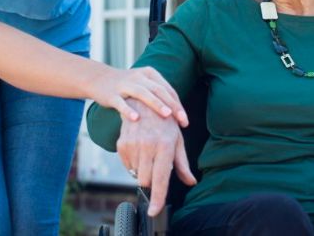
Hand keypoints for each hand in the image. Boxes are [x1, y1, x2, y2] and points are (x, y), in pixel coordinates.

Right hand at [90, 66, 188, 126]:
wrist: (98, 79)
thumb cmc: (127, 86)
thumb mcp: (144, 84)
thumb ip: (158, 94)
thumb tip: (178, 113)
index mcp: (149, 73)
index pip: (167, 89)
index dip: (178, 104)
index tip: (185, 120)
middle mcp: (138, 77)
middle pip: (159, 90)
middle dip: (172, 106)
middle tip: (182, 120)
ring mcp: (124, 84)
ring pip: (143, 93)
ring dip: (156, 104)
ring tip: (167, 115)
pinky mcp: (112, 94)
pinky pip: (121, 102)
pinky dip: (128, 110)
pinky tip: (136, 119)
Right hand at [117, 100, 196, 216]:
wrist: (143, 102)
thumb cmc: (165, 122)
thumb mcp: (177, 140)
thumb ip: (182, 164)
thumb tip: (191, 182)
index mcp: (164, 146)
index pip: (161, 179)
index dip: (158, 198)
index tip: (154, 211)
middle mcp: (148, 146)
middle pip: (145, 181)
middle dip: (151, 181)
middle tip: (156, 168)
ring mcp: (133, 145)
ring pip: (135, 174)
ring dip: (142, 171)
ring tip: (149, 155)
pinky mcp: (122, 144)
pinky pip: (127, 165)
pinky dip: (133, 164)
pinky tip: (140, 151)